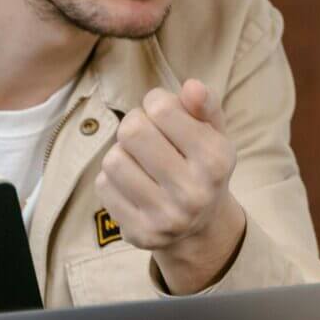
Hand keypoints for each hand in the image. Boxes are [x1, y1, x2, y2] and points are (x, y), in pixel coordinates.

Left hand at [100, 79, 245, 293]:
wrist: (201, 228)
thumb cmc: (202, 166)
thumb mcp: (213, 133)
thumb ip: (205, 105)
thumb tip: (192, 86)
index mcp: (215, 161)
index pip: (161, 108)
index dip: (156, 102)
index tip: (163, 113)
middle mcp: (194, 192)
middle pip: (132, 131)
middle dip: (134, 125)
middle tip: (145, 135)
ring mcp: (166, 217)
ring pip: (113, 160)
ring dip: (122, 153)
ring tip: (139, 161)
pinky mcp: (139, 232)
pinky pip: (103, 186)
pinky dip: (112, 179)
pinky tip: (132, 184)